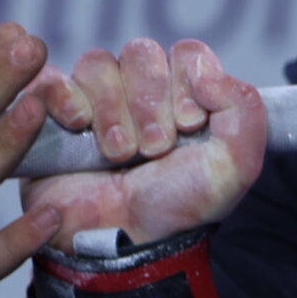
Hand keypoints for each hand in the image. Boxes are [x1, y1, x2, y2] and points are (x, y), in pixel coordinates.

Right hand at [24, 39, 266, 249]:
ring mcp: (95, 100)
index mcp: (184, 95)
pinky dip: (66, 97)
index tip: (189, 126)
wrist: (124, 243)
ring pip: (99, 64)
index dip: (187, 83)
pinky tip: (78, 127)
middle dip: (150, 103)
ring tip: (120, 154)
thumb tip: (206, 70)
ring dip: (113, 111)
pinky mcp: (52, 114)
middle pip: (141, 54)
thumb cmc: (178, 207)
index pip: (187, 53)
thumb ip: (244, 109)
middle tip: (154, 149)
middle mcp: (140, 91)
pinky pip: (52, 78)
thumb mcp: (235, 167)